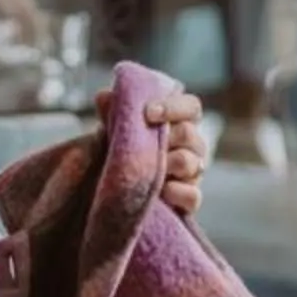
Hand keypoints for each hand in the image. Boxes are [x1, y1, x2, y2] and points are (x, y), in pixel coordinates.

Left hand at [96, 83, 208, 216]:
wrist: (112, 194)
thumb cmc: (119, 156)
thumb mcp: (112, 133)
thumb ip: (112, 114)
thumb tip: (103, 96)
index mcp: (178, 123)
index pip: (191, 106)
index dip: (174, 106)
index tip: (148, 112)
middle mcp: (191, 145)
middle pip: (190, 134)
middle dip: (166, 138)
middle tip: (141, 146)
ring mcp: (193, 173)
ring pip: (191, 163)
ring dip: (167, 165)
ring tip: (144, 170)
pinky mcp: (189, 200)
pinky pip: (193, 195)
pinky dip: (176, 192)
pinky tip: (160, 192)